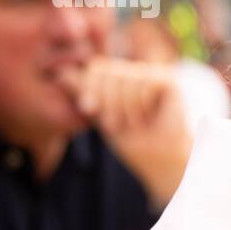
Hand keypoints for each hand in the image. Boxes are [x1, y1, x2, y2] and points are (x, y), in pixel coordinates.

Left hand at [58, 59, 192, 209]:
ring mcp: (154, 75)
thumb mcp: (100, 117)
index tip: (94, 114)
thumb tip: (61, 71)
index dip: (91, 90)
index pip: (97, 69)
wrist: (158, 160)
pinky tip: (151, 117)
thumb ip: (84, 93)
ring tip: (137, 124)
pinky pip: (144, 83)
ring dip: (125, 109)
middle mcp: (137, 72)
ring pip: (125, 79)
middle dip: (108, 103)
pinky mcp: (169, 81)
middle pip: (108, 72)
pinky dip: (141, 105)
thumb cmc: (132, 142)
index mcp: (121, 79)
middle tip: (120, 124)